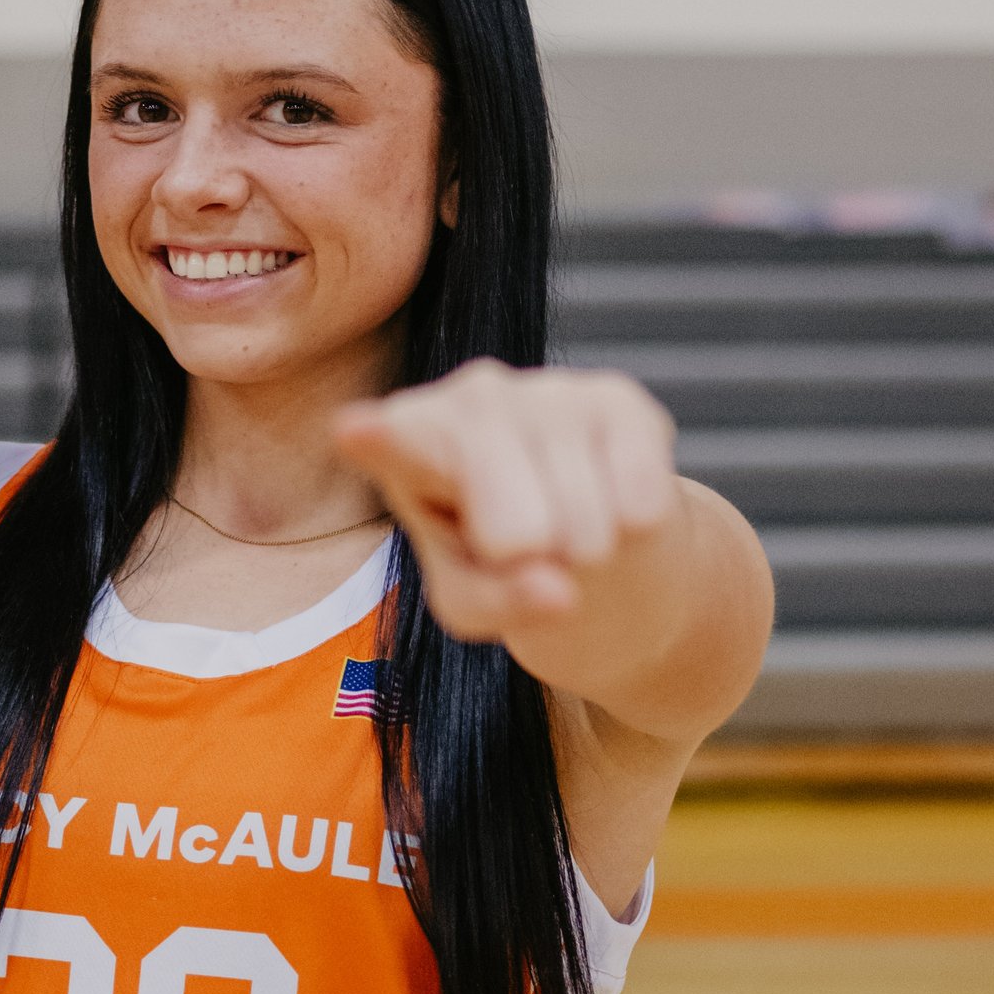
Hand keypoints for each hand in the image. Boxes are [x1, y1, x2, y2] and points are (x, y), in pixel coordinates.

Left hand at [334, 360, 681, 644]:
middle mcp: (473, 395)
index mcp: (411, 443)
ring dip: (582, 549)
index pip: (394, 442)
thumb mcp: (473, 605)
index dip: (381, 439)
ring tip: (565, 534)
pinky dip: (632, 529)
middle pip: (507, 510)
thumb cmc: (501, 567)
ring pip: (578, 511)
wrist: (583, 541)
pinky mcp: (617, 398)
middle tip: (519, 552)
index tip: (356, 431)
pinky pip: (636, 497)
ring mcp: (546, 387)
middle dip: (522, 554)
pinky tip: (612, 508)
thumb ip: (494, 601)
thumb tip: (560, 590)